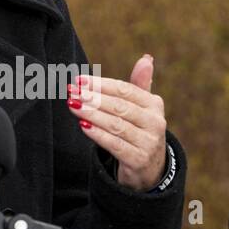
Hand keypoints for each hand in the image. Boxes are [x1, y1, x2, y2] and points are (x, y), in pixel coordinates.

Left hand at [67, 54, 167, 190]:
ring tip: (73, 106)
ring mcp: (148, 142)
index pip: (125, 90)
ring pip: (116, 125)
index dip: (102, 84)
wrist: (149, 170)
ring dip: (92, 114)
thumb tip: (146, 58)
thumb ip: (140, 85)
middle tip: (73, 92)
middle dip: (93, 98)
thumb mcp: (142, 109)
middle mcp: (155, 122)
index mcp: (154, 105)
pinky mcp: (138, 160)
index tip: (80, 80)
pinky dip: (98, 134)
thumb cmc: (139, 131)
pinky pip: (115, 144)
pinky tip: (83, 126)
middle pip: (120, 106)